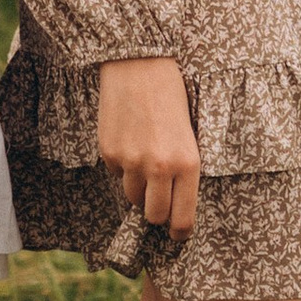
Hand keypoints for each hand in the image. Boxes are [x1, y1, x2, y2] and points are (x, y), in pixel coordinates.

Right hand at [95, 57, 199, 238]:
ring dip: (138, 187)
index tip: (177, 235)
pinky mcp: (109, 152)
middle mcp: (159, 167)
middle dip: (156, 213)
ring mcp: (131, 161)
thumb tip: (173, 206)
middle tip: (158, 201)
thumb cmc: (172, 99)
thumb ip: (183, 171)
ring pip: (132, 196)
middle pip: (153, 215)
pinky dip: (122, 165)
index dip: (179, 232)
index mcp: (188, 163)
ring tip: (144, 158)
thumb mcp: (190, 136)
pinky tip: (130, 139)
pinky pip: (116, 173)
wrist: (141, 65)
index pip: (183, 217)